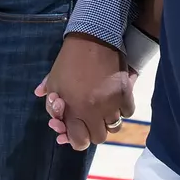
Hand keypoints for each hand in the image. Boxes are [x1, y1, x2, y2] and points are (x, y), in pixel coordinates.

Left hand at [35, 34, 135, 150]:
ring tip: (103, 110)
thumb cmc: (69, 60)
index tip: (77, 131)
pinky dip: (122, 110)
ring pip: (115, 126)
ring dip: (108, 121)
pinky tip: (116, 102)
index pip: (79, 141)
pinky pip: (127, 112)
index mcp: (74, 111)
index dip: (77, 140)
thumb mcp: (54, 81)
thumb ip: (51, 102)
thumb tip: (53, 118)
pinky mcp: (126, 93)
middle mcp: (93, 111)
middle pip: (98, 137)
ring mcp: (111, 103)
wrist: (93, 38)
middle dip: (93, 131)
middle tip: (90, 120)